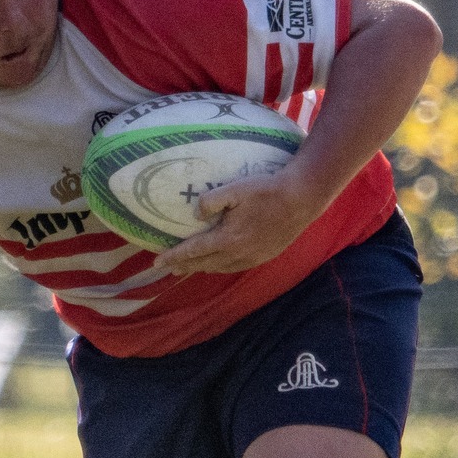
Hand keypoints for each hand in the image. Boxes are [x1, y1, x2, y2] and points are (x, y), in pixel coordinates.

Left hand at [157, 160, 333, 275]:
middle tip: (167, 268)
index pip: (193, 251)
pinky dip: (219, 267)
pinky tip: (216, 264)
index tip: (156, 262)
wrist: (301, 199)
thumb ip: (212, 201)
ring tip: (187, 267)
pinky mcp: (263, 256)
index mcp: (228, 239)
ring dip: (201, 268)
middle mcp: (237, 254)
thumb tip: (196, 213)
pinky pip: (234, 267)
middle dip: (184, 266)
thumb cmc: (267, 190)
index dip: (174, 256)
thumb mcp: (236, 189)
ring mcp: (251, 258)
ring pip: (219, 268)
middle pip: (203, 264)